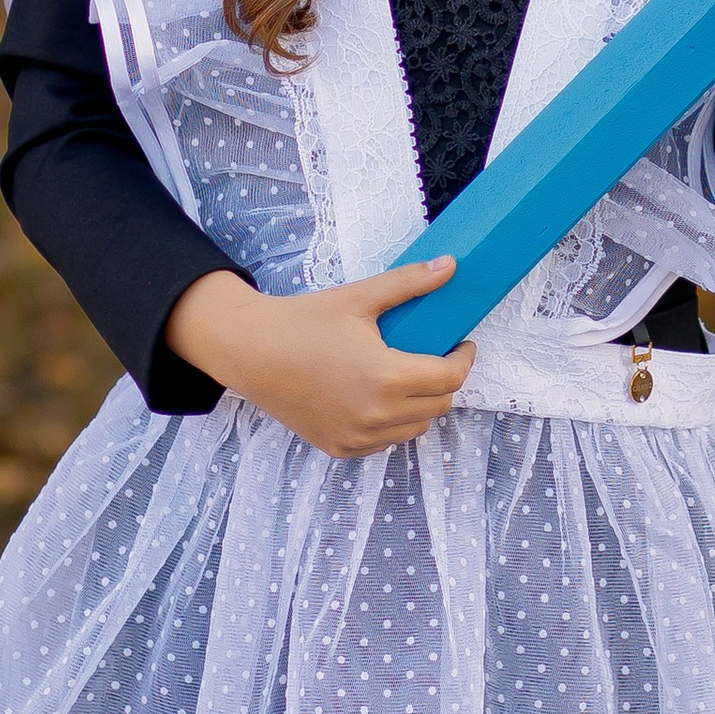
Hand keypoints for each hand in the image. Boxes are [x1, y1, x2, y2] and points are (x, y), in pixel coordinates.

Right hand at [164, 256, 471, 456]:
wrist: (250, 351)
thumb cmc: (303, 321)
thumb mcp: (359, 297)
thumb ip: (409, 283)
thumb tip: (450, 266)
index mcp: (386, 378)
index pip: (450, 379)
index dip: (464, 359)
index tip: (462, 343)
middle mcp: (375, 416)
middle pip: (439, 405)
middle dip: (445, 379)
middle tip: (436, 354)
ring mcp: (356, 437)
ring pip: (415, 427)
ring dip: (422, 403)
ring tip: (409, 374)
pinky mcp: (339, 448)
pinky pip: (385, 442)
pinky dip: (393, 423)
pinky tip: (380, 396)